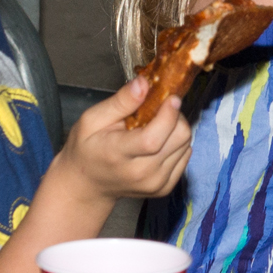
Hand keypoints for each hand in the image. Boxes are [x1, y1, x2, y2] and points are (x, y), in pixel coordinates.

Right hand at [55, 75, 193, 201]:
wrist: (88, 184)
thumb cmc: (87, 148)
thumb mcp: (92, 119)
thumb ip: (120, 102)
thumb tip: (143, 83)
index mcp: (118, 155)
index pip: (153, 138)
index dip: (168, 115)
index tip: (170, 97)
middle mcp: (141, 173)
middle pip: (178, 139)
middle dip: (175, 117)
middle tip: (159, 110)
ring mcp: (155, 184)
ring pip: (186, 145)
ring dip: (176, 129)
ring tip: (156, 126)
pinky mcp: (164, 188)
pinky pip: (185, 156)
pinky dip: (177, 144)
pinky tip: (160, 142)